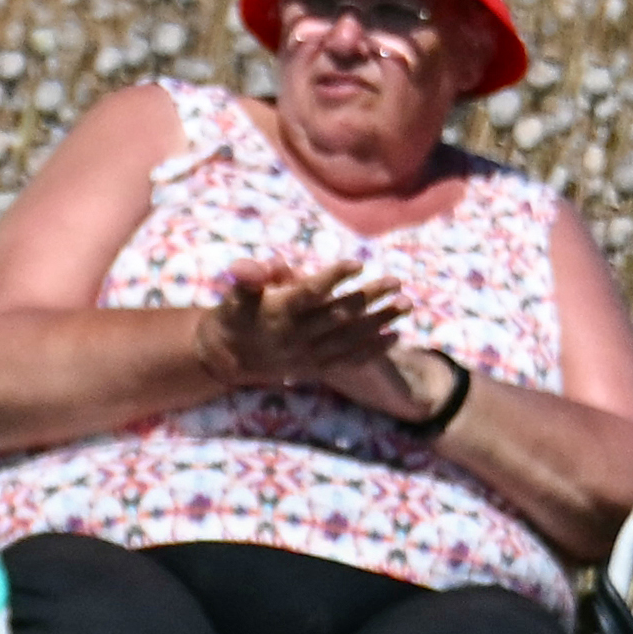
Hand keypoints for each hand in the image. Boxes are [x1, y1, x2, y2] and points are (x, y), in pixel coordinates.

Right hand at [196, 261, 401, 395]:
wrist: (227, 356)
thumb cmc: (238, 313)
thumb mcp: (238, 292)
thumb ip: (252, 276)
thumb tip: (265, 264)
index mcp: (277, 312)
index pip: (309, 294)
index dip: (333, 278)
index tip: (357, 264)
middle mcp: (294, 336)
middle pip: (337, 315)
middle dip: (369, 297)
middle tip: (396, 282)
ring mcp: (306, 356)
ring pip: (348, 338)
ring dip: (379, 321)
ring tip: (405, 304)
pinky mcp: (314, 369)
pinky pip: (347, 361)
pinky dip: (372, 350)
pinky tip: (394, 335)